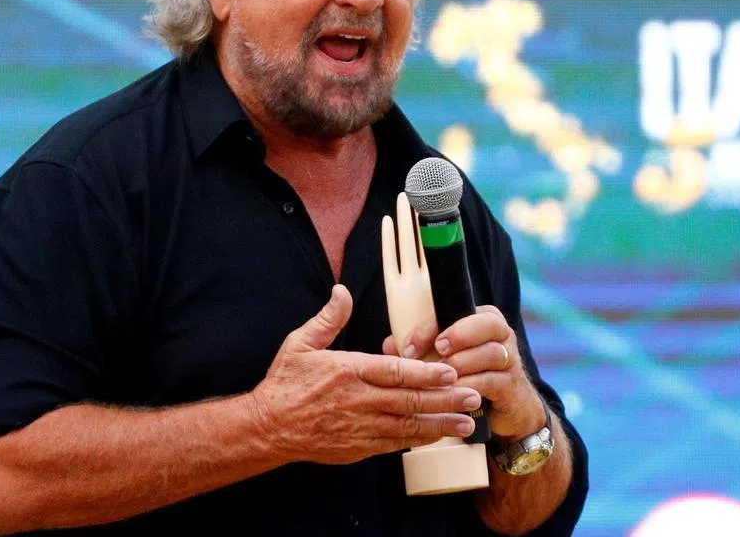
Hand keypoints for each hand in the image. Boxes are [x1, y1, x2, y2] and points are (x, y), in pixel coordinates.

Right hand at [251, 285, 480, 464]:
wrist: (266, 428)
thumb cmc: (284, 383)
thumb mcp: (300, 343)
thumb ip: (327, 319)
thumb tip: (342, 291)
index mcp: (347, 372)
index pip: (393, 372)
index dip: (425, 373)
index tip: (450, 371)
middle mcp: (357, 402)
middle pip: (408, 401)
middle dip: (445, 400)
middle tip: (473, 396)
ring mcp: (358, 428)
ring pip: (406, 427)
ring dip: (439, 425)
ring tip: (466, 423)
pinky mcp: (357, 448)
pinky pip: (393, 444)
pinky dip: (416, 440)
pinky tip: (436, 437)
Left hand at [383, 306, 544, 438]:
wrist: (507, 409)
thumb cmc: (470, 376)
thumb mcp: (444, 358)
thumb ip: (419, 349)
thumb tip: (389, 345)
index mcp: (482, 319)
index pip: (457, 311)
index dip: (430, 327)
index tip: (409, 348)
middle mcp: (500, 335)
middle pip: (486, 324)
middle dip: (459, 335)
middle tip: (437, 350)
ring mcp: (510, 360)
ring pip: (490, 353)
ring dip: (462, 364)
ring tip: (442, 377)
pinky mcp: (512, 385)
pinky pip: (492, 381)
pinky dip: (470, 388)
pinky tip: (452, 395)